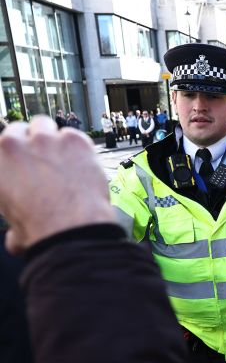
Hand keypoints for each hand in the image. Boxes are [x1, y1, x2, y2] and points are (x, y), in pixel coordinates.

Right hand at [0, 116, 114, 254]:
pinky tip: (81, 161)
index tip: (25, 162)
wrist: (70, 225)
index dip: (15, 153)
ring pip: (44, 124)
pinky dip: (77, 145)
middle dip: (30, 140)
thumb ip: (14, 221)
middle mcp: (13, 145)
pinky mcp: (73, 139)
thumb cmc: (40, 231)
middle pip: (19, 129)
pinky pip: (73, 134)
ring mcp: (44, 139)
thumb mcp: (14, 231)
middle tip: (44, 158)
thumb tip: (16, 237)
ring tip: (62, 155)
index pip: (2, 144)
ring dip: (51, 137)